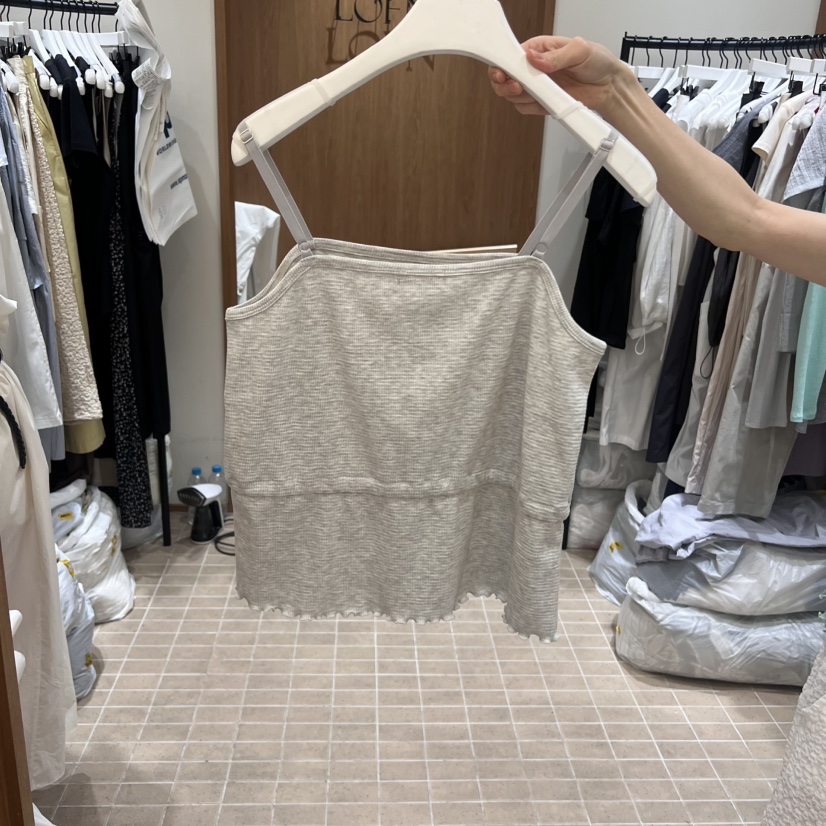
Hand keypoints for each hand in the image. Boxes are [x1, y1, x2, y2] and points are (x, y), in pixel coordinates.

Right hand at [489, 36, 628, 117]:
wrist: (609, 87)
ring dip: (518, 97)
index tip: (503, 72)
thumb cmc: (598, 62)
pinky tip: (540, 102)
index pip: (512, 55)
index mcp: (540, 49)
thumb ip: (556, 56)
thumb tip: (535, 58)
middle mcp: (535, 69)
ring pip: (513, 95)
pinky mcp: (542, 103)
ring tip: (533, 93)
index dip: (503, 64)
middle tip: (515, 87)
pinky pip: (526, 108)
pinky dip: (529, 108)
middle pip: (506, 77)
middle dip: (505, 84)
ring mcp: (537, 87)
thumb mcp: (580, 50)